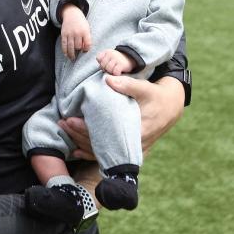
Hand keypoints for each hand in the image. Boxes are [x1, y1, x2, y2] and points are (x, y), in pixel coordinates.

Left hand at [58, 75, 184, 159]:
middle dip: (79, 134)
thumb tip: (108, 79)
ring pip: (102, 152)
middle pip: (101, 145)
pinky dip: (91, 153)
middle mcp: (133, 145)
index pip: (105, 135)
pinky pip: (107, 155)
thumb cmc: (156, 96)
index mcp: (137, 131)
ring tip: (64, 130)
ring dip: (81, 143)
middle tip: (62, 123)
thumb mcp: (146, 88)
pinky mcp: (128, 149)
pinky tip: (76, 151)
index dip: (86, 129)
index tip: (70, 119)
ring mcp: (130, 149)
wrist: (170, 107)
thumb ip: (128, 85)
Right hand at [60, 5, 90, 59]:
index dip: (86, 49)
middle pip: (78, 46)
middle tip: (77, 55)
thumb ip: (87, 38)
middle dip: (78, 52)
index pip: (87, 44)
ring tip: (72, 58)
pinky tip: (66, 55)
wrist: (72, 14)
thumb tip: (84, 49)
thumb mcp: (87, 28)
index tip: (84, 51)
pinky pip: (64, 45)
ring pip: (70, 47)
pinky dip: (65, 51)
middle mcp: (77, 33)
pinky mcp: (63, 34)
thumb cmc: (81, 23)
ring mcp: (70, 34)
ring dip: (71, 54)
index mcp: (85, 31)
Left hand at [96, 49, 134, 74]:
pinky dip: (117, 74)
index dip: (101, 63)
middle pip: (103, 65)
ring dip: (111, 72)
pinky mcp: (121, 64)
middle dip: (106, 69)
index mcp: (107, 51)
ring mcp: (116, 58)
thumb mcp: (109, 57)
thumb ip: (103, 61)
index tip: (107, 64)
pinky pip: (115, 72)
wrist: (131, 58)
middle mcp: (111, 53)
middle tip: (112, 68)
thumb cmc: (117, 60)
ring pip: (108, 69)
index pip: (98, 58)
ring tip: (115, 70)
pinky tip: (119, 72)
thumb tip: (100, 68)